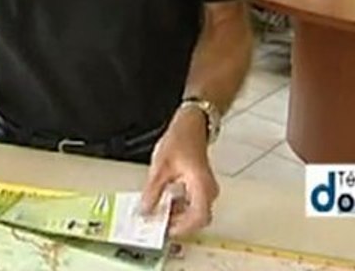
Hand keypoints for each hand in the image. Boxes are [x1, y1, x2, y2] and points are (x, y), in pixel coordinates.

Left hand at [140, 107, 218, 237]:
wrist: (192, 124)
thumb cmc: (181, 139)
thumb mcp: (161, 167)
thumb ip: (152, 192)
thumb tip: (145, 210)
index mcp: (201, 185)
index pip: (198, 218)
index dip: (182, 228)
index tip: (165, 230)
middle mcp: (208, 190)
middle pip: (197, 219)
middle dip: (178, 223)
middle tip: (159, 223)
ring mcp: (206, 188)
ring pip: (195, 212)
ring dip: (177, 215)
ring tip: (159, 211)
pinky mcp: (202, 186)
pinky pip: (193, 203)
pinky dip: (179, 206)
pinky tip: (165, 201)